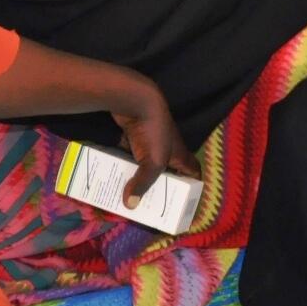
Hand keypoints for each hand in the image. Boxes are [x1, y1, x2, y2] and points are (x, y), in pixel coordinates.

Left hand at [110, 79, 199, 205]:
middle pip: (167, 171)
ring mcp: (149, 140)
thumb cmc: (154, 131)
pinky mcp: (132, 135)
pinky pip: (128, 154)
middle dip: (160, 186)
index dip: (192, 185)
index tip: (184, 201)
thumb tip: (130, 205)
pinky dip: (122, 163)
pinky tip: (113, 175)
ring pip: (145, 163)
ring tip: (129, 193)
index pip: (192, 171)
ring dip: (138, 176)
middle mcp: (167, 148)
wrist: (135, 100)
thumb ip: (142, 184)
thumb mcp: (153, 162)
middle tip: (151, 204)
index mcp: (179, 154)